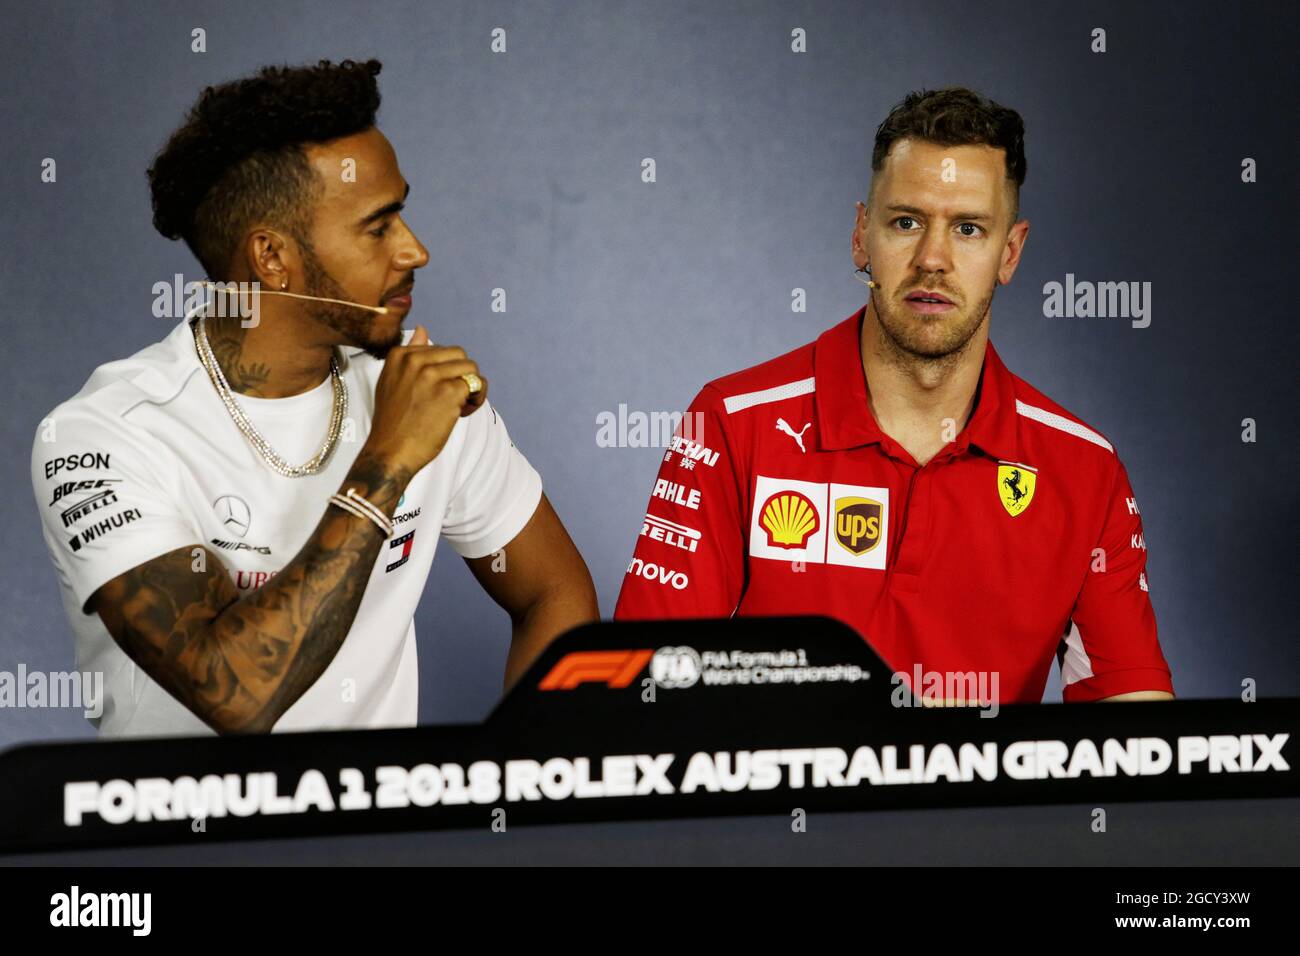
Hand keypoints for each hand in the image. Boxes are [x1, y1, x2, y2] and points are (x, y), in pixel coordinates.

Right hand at [363, 325, 488, 472]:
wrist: (390, 452)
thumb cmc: (393, 422)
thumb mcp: (392, 381)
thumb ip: (409, 354)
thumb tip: (423, 329)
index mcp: (400, 355)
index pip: (438, 349)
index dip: (444, 370)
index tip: (436, 389)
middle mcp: (415, 361)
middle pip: (458, 354)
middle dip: (461, 374)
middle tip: (453, 396)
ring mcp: (432, 375)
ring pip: (470, 367)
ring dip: (472, 386)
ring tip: (461, 404)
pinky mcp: (449, 392)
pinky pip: (476, 384)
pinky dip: (477, 399)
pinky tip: (464, 411)